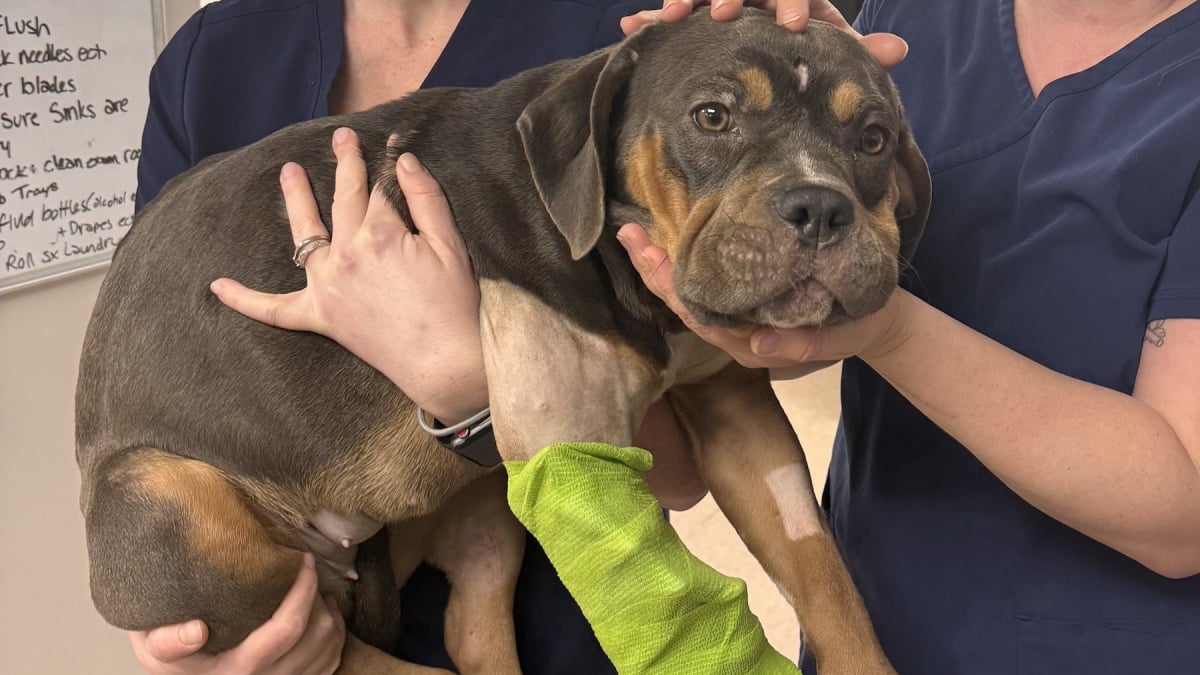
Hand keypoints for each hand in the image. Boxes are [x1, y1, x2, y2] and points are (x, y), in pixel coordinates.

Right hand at [130, 555, 344, 674]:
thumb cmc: (169, 658)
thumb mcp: (152, 647)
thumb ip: (167, 642)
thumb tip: (197, 631)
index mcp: (237, 670)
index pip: (285, 630)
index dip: (303, 591)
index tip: (302, 559)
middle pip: (316, 634)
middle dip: (317, 593)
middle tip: (306, 566)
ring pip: (328, 645)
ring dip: (328, 611)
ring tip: (311, 587)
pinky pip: (330, 660)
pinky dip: (333, 633)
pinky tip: (320, 613)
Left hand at [210, 128, 487, 423]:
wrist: (443, 364)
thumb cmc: (454, 307)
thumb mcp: (450, 246)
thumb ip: (426, 198)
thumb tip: (404, 160)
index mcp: (379, 234)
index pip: (379, 187)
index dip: (386, 162)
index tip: (392, 142)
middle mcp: (345, 254)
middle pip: (342, 199)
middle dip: (345, 164)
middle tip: (342, 137)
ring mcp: (326, 286)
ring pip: (304, 234)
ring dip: (295, 199)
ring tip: (289, 172)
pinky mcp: (319, 317)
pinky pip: (274, 308)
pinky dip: (244, 299)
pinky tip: (217, 286)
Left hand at [617, 223, 911, 373]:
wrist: (878, 322)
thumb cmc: (856, 327)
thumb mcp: (838, 337)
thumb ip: (801, 344)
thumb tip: (758, 345)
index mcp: (751, 343)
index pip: (699, 316)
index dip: (670, 287)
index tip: (647, 254)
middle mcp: (737, 332)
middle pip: (686, 303)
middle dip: (654, 270)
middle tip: (628, 232)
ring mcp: (741, 317)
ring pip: (693, 293)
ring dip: (664, 265)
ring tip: (638, 234)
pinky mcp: (750, 300)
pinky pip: (710, 283)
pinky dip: (688, 262)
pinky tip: (673, 240)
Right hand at [621, 0, 909, 69]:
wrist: (769, 22)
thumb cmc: (799, 40)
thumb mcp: (825, 40)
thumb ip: (856, 47)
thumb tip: (899, 52)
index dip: (795, 3)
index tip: (794, 25)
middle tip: (724, 15)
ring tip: (672, 17)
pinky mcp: (696, 1)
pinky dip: (656, 11)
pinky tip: (634, 24)